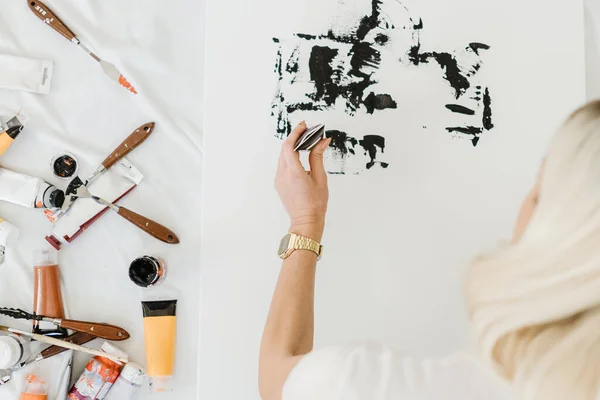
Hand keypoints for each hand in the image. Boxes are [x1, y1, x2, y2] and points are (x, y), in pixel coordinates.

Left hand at [275, 122, 331, 241]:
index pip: (289, 145)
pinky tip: (300, 156)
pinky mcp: (279, 183)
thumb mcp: (320, 178)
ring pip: (282, 156)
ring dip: (292, 147)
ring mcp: (278, 179)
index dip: (296, 133)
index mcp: (293, 172)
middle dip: (294, 138)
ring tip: (305, 141)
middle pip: (284, 149)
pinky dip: (290, 157)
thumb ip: (318, 157)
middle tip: (307, 131)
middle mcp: (282, 174)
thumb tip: (322, 141)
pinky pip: (282, 165)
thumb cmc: (316, 202)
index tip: (304, 125)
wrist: (306, 220)